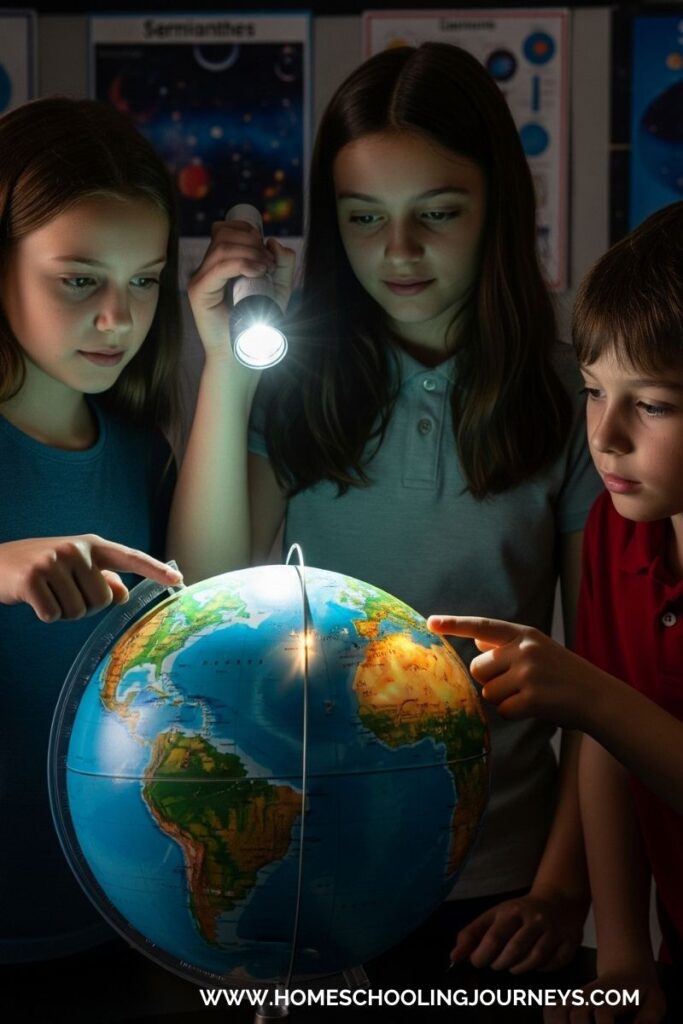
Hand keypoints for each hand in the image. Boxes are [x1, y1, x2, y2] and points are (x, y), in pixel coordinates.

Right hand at [0, 536, 182, 621]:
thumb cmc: (42, 567)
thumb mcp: (74, 567)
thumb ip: (102, 578)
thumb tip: (124, 594)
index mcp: (92, 545)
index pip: (130, 557)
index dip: (155, 569)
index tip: (178, 580)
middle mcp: (76, 549)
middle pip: (103, 600)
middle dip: (86, 607)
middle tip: (63, 593)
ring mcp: (54, 561)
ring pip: (79, 611)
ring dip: (64, 612)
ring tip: (48, 593)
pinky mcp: (33, 578)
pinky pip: (54, 615)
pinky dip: (45, 615)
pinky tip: (34, 599)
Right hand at [187, 214, 296, 358]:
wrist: (245, 352)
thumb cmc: (260, 324)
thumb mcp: (279, 289)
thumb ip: (283, 264)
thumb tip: (272, 240)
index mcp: (220, 265)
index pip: (224, 230)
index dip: (246, 230)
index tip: (266, 249)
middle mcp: (207, 269)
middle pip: (223, 234)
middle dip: (251, 241)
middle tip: (269, 262)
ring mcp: (200, 279)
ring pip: (222, 247)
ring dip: (250, 252)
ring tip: (266, 269)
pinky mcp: (199, 292)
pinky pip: (219, 267)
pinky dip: (242, 264)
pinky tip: (258, 272)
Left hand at [428, 615, 592, 728]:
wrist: (597, 697)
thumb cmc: (562, 674)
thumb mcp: (537, 649)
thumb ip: (506, 645)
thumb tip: (477, 640)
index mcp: (523, 634)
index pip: (482, 627)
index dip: (454, 625)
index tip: (429, 623)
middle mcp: (524, 649)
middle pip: (477, 668)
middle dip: (490, 680)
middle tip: (518, 683)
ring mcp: (529, 673)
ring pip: (487, 692)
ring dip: (503, 699)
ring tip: (529, 694)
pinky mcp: (532, 697)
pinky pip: (502, 710)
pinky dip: (513, 713)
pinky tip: (534, 708)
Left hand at [450, 891, 584, 973]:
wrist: (558, 900)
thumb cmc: (519, 912)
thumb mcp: (494, 915)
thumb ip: (472, 934)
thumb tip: (453, 957)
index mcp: (513, 911)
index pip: (494, 937)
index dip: (482, 955)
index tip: (477, 962)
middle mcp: (535, 919)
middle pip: (514, 950)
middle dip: (500, 963)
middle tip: (495, 964)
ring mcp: (554, 931)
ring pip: (534, 960)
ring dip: (518, 968)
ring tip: (511, 966)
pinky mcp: (570, 942)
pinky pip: (554, 964)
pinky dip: (541, 969)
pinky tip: (533, 964)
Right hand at [543, 964, 665, 1023]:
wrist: (625, 967)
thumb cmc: (641, 990)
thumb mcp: (655, 1000)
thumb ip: (650, 1017)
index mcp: (612, 996)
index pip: (602, 1012)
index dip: (605, 1023)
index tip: (610, 1022)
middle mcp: (590, 996)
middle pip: (576, 1013)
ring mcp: (577, 997)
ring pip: (558, 1011)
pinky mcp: (570, 1001)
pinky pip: (551, 1009)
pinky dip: (551, 1020)